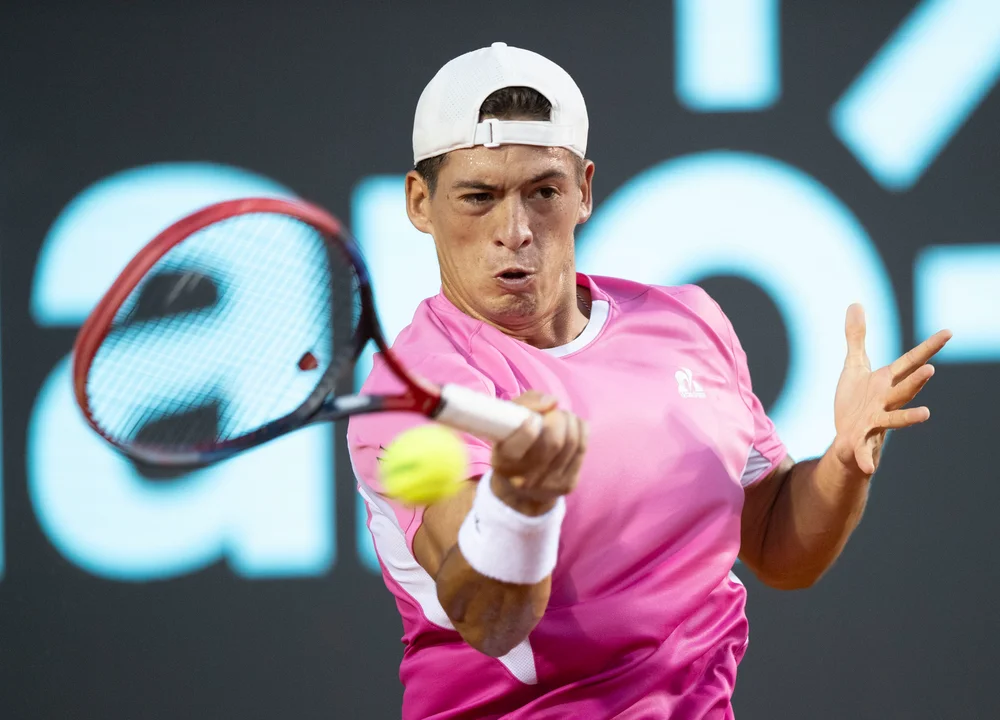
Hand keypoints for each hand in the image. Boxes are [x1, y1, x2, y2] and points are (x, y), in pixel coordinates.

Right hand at [490, 391, 587, 515]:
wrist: (519, 489)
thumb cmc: (512, 444)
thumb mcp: (506, 423)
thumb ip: (524, 404)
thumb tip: (553, 402)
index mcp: (504, 462)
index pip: (519, 446)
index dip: (529, 428)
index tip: (532, 418)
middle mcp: (525, 478)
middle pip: (553, 442)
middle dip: (557, 419)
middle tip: (553, 413)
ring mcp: (548, 484)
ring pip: (571, 443)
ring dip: (570, 421)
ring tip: (563, 417)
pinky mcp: (567, 484)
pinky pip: (582, 449)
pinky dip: (581, 430)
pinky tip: (573, 426)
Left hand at [832, 304, 951, 476]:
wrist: (847, 438)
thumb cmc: (855, 402)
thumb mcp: (854, 366)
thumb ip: (856, 337)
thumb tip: (855, 303)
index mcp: (885, 383)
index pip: (909, 362)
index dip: (928, 347)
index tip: (948, 332)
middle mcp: (885, 402)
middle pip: (903, 389)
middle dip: (916, 381)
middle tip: (930, 369)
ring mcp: (874, 423)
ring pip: (893, 419)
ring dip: (908, 417)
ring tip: (926, 414)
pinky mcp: (859, 442)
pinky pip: (863, 452)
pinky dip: (866, 459)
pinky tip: (869, 468)